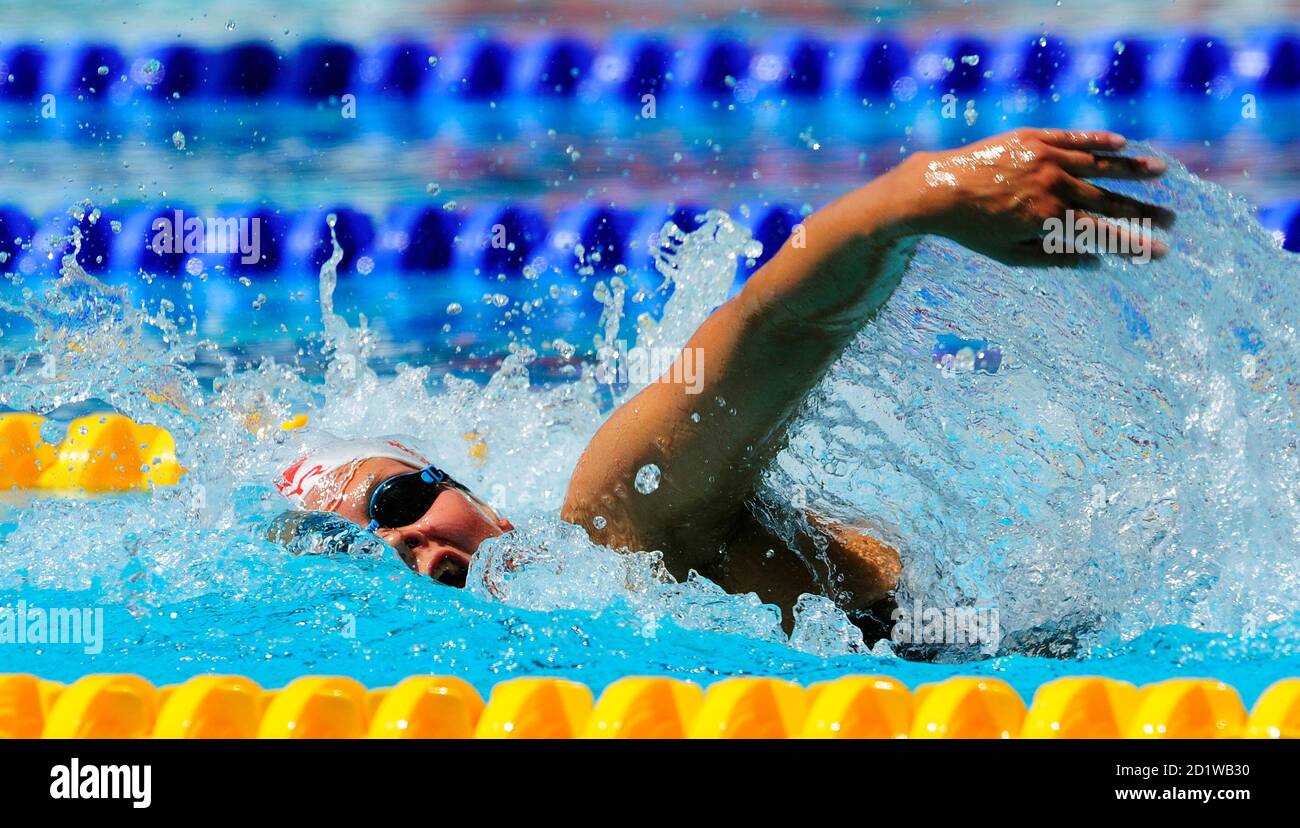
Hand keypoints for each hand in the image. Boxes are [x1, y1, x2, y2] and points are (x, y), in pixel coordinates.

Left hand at [890, 128, 1175, 265]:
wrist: (938, 189)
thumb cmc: (973, 230)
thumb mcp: (1010, 255)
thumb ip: (1054, 258)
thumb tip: (1095, 262)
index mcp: (1049, 219)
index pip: (1103, 233)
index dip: (1134, 243)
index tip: (1162, 250)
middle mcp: (1053, 186)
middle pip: (1108, 199)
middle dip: (1143, 211)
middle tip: (1172, 218)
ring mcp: (1044, 158)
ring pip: (1098, 163)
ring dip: (1132, 168)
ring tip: (1161, 172)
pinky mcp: (1032, 138)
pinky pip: (1073, 137)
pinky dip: (1098, 141)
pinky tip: (1121, 144)